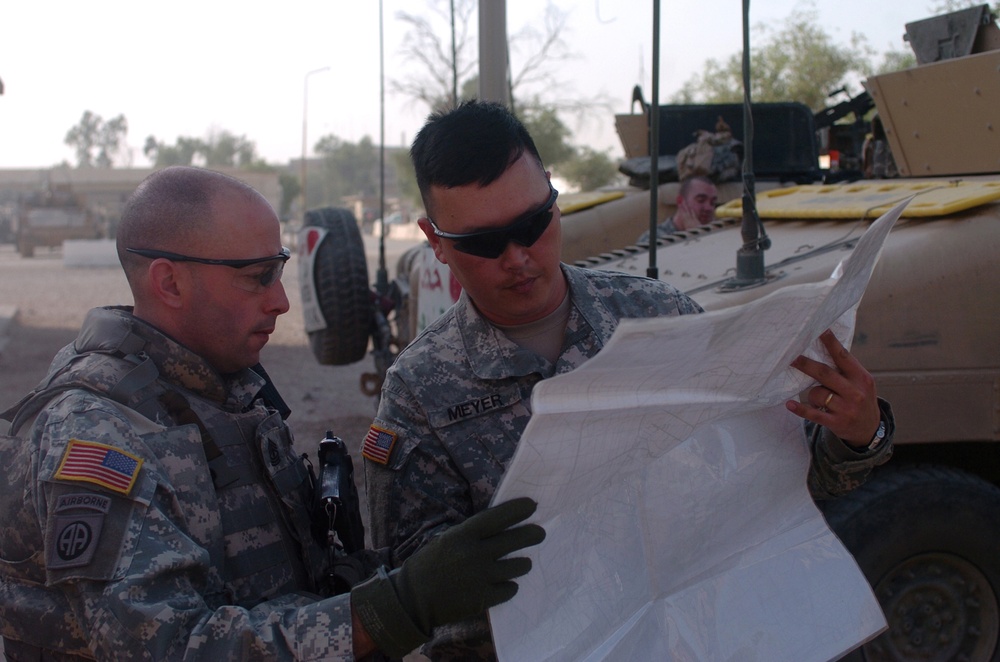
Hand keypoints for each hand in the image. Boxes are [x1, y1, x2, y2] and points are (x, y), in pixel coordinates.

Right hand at [351, 497, 544, 657]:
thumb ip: (472, 534)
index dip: (518, 510)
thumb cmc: (429, 564)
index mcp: (463, 535)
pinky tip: (504, 584)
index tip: (532, 505)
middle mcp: (474, 553)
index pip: (498, 517)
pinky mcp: (483, 599)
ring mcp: (480, 577)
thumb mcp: (447, 540)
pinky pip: (509, 589)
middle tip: (540, 533)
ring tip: (522, 563)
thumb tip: (501, 525)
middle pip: (515, 540)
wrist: (412, 599)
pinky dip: (509, 586)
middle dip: (533, 534)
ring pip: (518, 566)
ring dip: (522, 563)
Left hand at [785, 329, 880, 447]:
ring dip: (812, 394)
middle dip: (806, 364)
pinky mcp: (837, 423)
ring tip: (818, 398)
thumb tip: (819, 347)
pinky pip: (814, 414)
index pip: (843, 357)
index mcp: (861, 377)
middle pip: (825, 374)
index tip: (819, 329)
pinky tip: (790, 404)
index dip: (830, 342)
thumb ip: (845, 369)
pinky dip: (800, 409)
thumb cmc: (859, 398)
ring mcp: (847, 409)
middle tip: (790, 356)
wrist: (869, 429)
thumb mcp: (861, 382)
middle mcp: (855, 392)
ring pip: (817, 393)